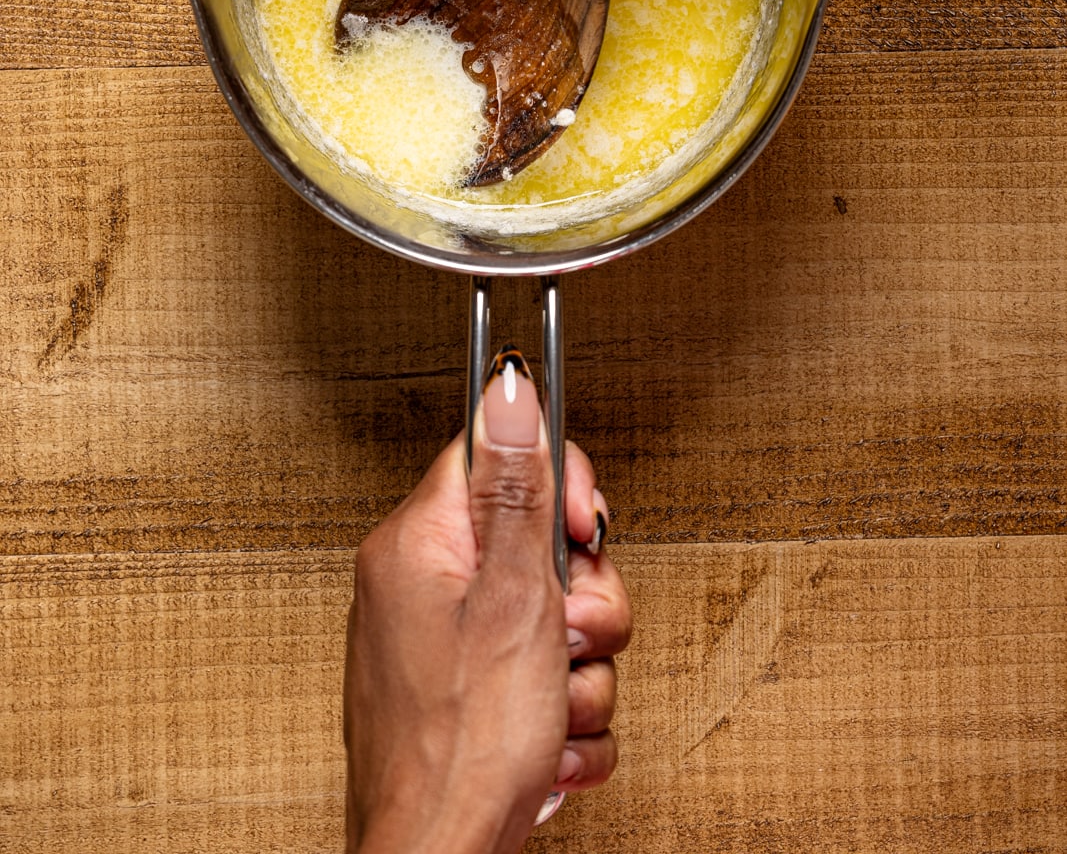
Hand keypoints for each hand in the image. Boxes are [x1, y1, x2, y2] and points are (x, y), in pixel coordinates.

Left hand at [344, 349, 630, 853]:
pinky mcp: (470, 697)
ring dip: (580, 673)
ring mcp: (446, 645)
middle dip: (584, 602)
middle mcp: (423, 585)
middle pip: (540, 545)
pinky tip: (547, 744)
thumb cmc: (463, 747)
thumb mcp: (514, 598)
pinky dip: (564, 717)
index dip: (557, 490)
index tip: (580, 530)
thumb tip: (507, 385)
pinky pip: (547, 680)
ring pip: (557, 621)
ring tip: (552, 707)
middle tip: (569, 637)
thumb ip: (518, 489)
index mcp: (420, 543)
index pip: (499, 456)